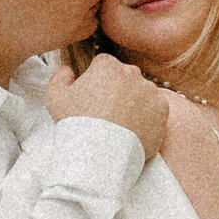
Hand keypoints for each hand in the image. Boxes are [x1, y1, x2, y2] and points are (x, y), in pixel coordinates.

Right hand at [48, 49, 169, 160]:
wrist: (101, 154)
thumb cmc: (77, 124)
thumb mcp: (55, 97)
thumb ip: (60, 77)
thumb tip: (68, 70)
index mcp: (108, 65)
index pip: (104, 64)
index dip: (97, 80)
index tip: (94, 97)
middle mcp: (132, 73)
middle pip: (125, 77)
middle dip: (117, 89)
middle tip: (107, 112)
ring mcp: (150, 91)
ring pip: (141, 92)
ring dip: (134, 102)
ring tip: (120, 124)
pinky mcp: (163, 110)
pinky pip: (155, 109)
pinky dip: (147, 117)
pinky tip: (133, 129)